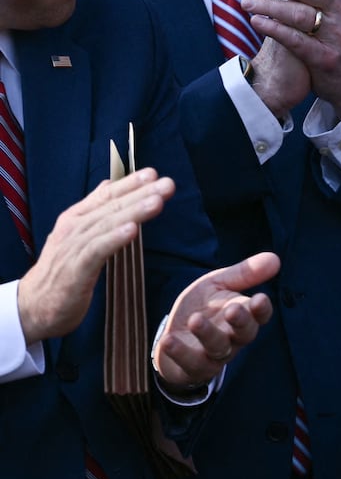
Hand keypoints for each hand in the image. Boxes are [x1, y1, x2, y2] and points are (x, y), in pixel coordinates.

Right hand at [16, 170, 171, 342]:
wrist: (35, 305)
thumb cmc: (62, 271)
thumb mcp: (79, 237)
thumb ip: (94, 211)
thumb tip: (108, 185)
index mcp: (76, 219)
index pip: (105, 196)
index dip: (129, 184)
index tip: (154, 173)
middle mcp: (74, 228)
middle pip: (112, 206)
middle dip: (141, 193)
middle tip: (168, 183)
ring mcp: (74, 246)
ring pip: (108, 224)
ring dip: (134, 211)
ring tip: (157, 201)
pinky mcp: (76, 268)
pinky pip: (98, 250)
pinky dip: (115, 238)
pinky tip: (133, 230)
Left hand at [153, 252, 279, 389]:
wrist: (176, 337)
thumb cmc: (203, 308)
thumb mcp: (218, 285)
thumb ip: (244, 274)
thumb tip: (275, 258)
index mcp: (244, 316)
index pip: (259, 315)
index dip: (261, 309)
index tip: (259, 299)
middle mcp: (234, 338)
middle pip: (245, 333)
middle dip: (240, 322)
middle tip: (232, 310)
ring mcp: (215, 355)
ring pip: (218, 348)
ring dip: (208, 334)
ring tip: (195, 320)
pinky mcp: (194, 367)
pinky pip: (190, 363)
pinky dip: (179, 352)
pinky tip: (169, 340)